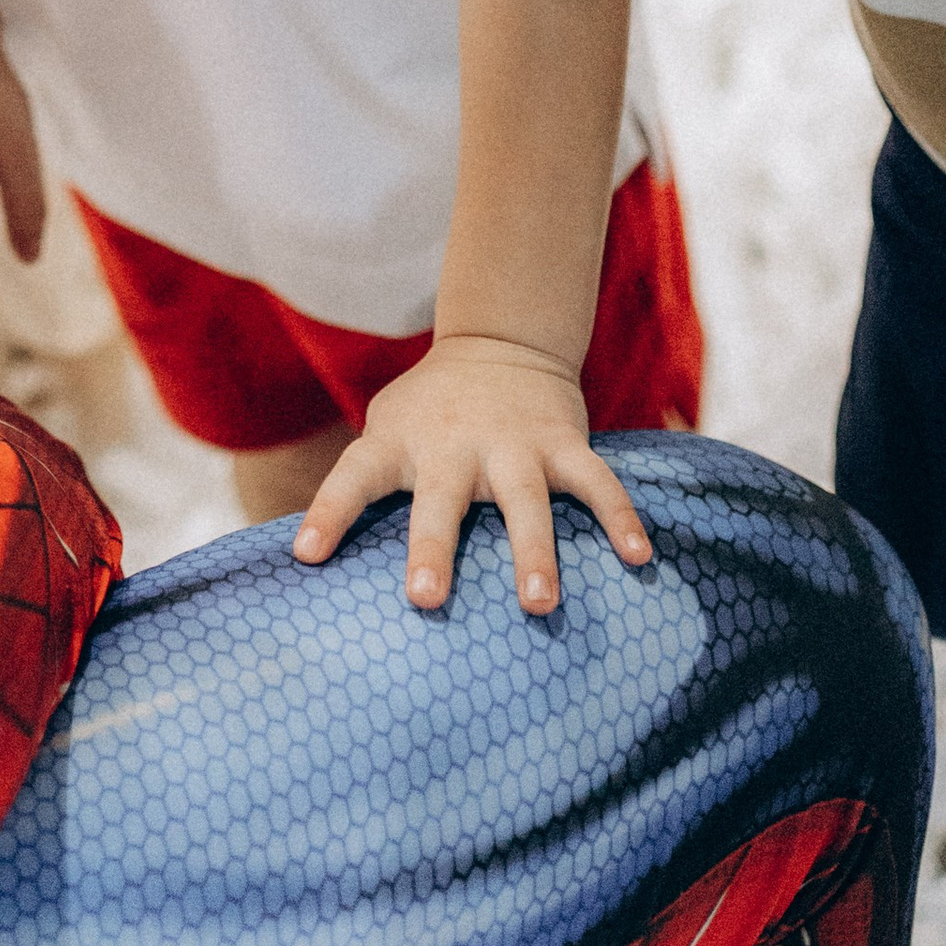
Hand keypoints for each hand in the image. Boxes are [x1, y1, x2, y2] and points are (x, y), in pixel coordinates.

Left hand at [291, 335, 650, 613]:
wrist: (499, 341)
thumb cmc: (430, 412)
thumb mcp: (386, 432)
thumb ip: (361, 488)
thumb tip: (313, 566)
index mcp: (399, 444)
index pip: (352, 477)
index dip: (328, 514)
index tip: (307, 555)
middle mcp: (453, 445)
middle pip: (440, 500)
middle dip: (432, 548)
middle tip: (426, 599)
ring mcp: (513, 444)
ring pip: (525, 500)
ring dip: (532, 551)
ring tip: (538, 603)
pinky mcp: (562, 443)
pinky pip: (596, 482)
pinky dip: (619, 517)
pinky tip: (638, 558)